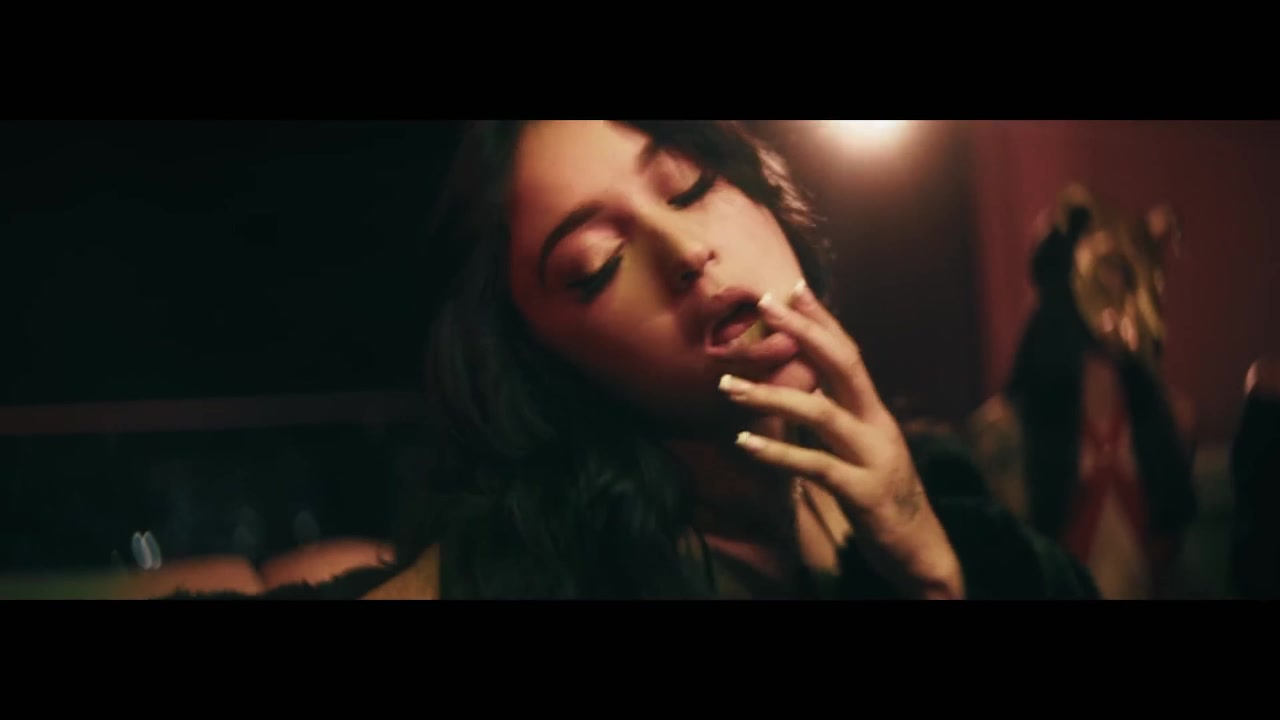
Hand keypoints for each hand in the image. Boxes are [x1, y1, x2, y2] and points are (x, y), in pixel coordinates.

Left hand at [720, 280, 964, 598]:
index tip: (792, 288)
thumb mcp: (860, 450)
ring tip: (727, 385)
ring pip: (821, 414)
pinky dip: (779, 453)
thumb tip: (803, 389)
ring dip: (771, 396)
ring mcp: (872, 457)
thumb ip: (837, 419)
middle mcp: (877, 425)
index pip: (848, 353)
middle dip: (804, 331)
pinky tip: (744, 442)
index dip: (822, 320)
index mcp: (874, 412)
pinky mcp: (863, 493)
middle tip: (764, 303)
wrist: (921, 550)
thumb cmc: (882, 497)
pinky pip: (816, 466)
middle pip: (842, 365)